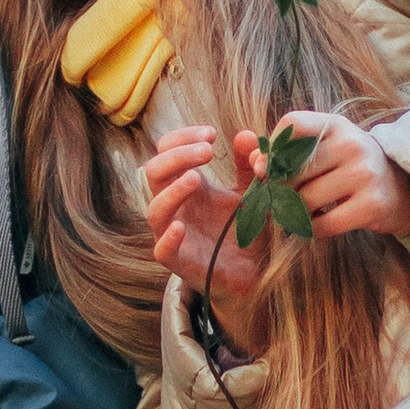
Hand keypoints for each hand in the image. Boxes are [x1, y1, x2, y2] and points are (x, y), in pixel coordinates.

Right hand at [144, 125, 269, 316]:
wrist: (255, 273)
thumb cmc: (247, 229)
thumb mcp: (252, 191)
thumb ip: (249, 165)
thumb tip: (246, 135)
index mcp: (189, 184)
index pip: (167, 150)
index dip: (182, 138)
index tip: (211, 134)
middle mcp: (177, 206)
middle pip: (154, 171)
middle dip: (177, 156)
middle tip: (207, 150)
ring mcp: (174, 233)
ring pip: (154, 208)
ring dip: (172, 190)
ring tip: (196, 179)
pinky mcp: (180, 262)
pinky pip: (162, 250)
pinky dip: (167, 238)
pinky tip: (181, 228)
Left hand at [256, 111, 409, 242]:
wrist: (402, 188)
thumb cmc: (349, 166)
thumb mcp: (324, 147)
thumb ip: (286, 151)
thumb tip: (253, 162)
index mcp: (336, 124)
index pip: (293, 124)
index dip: (271, 147)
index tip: (264, 167)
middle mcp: (351, 144)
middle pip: (291, 169)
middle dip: (278, 189)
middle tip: (279, 199)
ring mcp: (364, 174)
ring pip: (304, 200)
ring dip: (294, 212)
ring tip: (301, 211)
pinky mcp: (372, 205)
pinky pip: (322, 224)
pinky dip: (312, 229)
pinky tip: (318, 222)